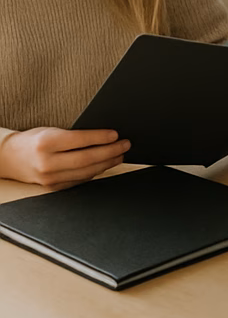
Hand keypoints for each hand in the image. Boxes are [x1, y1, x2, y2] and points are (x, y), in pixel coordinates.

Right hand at [0, 127, 129, 186]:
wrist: (12, 158)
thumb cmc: (36, 139)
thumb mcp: (52, 130)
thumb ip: (74, 134)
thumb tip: (105, 134)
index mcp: (46, 143)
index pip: (79, 140)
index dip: (100, 137)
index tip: (116, 134)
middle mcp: (47, 162)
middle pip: (86, 159)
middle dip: (110, 152)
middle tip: (125, 144)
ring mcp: (50, 178)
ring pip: (85, 172)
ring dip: (107, 163)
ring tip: (120, 154)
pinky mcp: (53, 187)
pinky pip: (79, 180)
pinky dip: (95, 172)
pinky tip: (105, 165)